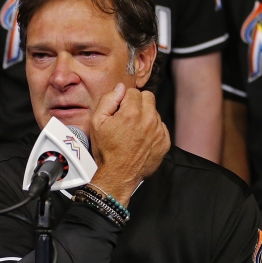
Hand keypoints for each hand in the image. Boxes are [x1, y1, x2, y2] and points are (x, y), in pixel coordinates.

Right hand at [89, 83, 170, 206]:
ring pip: (155, 111)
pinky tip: (141, 137)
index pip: (133, 91)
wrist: (119, 174)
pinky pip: (161, 126)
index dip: (124, 99)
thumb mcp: (96, 122)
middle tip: (127, 115)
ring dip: (145, 115)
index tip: (119, 109)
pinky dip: (152, 128)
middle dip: (137, 102)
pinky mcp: (165, 141)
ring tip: (133, 129)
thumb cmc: (107, 150)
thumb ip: (108, 100)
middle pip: (148, 97)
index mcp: (132, 112)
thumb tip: (119, 88)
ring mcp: (159, 131)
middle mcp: (149, 120)